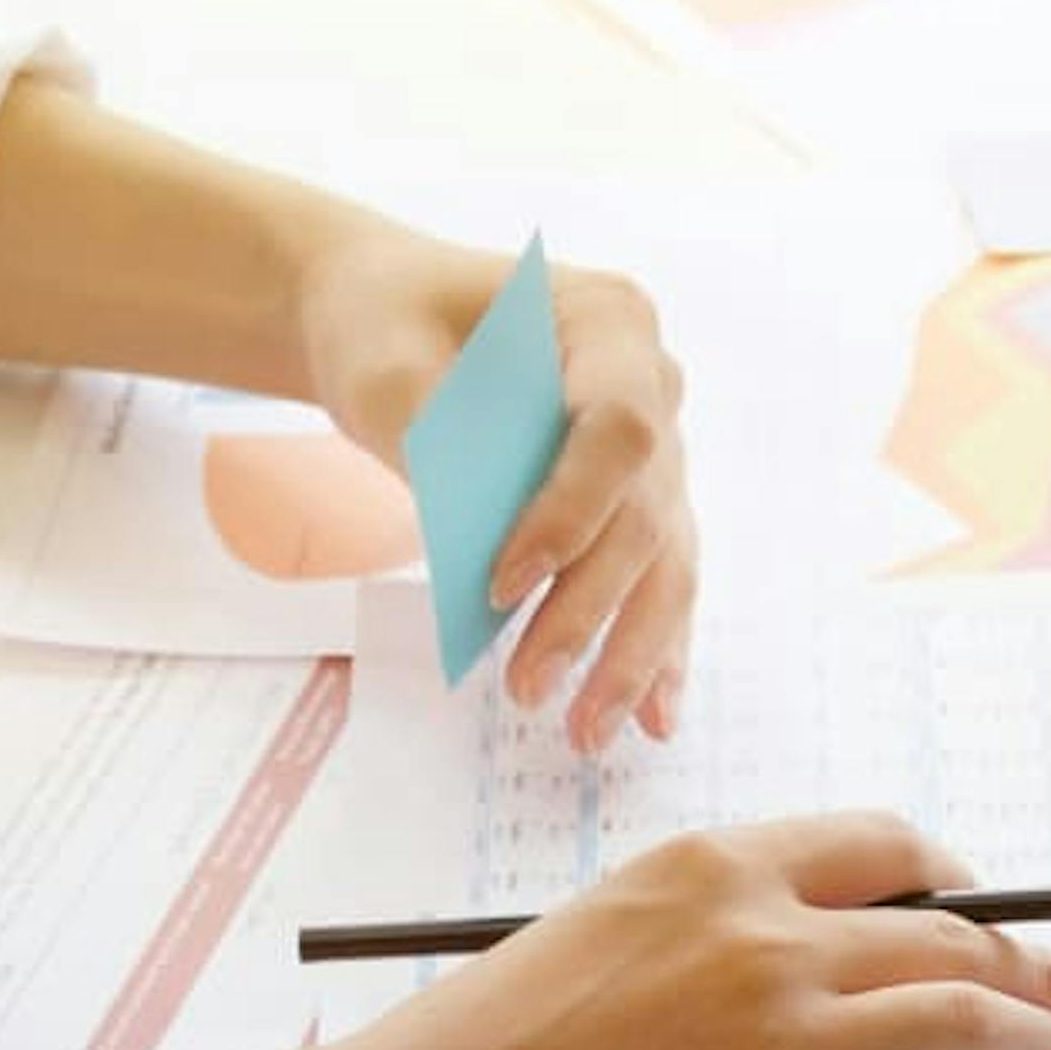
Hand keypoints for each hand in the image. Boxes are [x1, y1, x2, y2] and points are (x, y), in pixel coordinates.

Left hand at [298, 228, 694, 751]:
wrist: (393, 320)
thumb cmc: (389, 323)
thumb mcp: (385, 361)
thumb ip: (433, 438)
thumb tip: (474, 543)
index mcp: (610, 320)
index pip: (619, 429)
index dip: (572, 513)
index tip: (501, 583)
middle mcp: (656, 383)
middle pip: (644, 512)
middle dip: (590, 609)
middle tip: (530, 686)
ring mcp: (658, 447)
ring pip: (665, 561)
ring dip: (630, 652)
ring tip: (587, 729)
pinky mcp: (639, 501)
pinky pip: (658, 579)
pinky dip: (653, 649)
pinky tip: (650, 719)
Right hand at [305, 813, 1050, 1049]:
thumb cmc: (478, 1049)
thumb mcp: (603, 929)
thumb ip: (717, 925)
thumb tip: (820, 955)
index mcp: (713, 866)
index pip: (888, 848)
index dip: (963, 885)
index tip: (994, 913)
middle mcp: (761, 937)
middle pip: (954, 937)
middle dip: (1042, 967)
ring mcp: (777, 1041)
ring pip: (965, 1023)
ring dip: (1044, 1046)